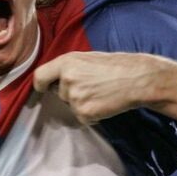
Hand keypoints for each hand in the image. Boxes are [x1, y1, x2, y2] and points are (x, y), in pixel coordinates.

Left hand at [33, 51, 166, 122]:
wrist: (137, 79)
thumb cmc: (116, 66)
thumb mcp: (87, 58)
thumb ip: (69, 67)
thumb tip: (54, 79)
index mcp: (66, 62)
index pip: (39, 77)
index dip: (41, 85)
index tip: (44, 88)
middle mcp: (67, 80)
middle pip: (59, 93)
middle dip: (71, 93)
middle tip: (92, 86)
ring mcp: (75, 98)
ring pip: (71, 106)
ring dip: (83, 104)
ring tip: (101, 93)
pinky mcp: (84, 113)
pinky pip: (82, 118)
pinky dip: (92, 115)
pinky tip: (104, 103)